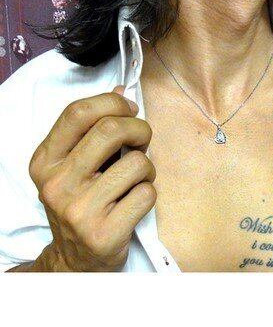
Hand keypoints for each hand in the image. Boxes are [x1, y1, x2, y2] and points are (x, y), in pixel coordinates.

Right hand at [28, 87, 155, 271]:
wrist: (76, 260)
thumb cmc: (80, 203)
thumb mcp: (74, 166)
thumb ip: (93, 129)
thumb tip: (123, 91)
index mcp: (45, 161)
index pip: (79, 112)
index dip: (113, 103)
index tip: (130, 111)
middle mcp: (57, 184)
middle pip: (111, 129)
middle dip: (140, 129)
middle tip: (142, 141)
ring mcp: (80, 210)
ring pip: (138, 162)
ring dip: (147, 168)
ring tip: (135, 180)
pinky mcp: (105, 233)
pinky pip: (148, 193)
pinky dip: (149, 192)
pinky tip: (134, 202)